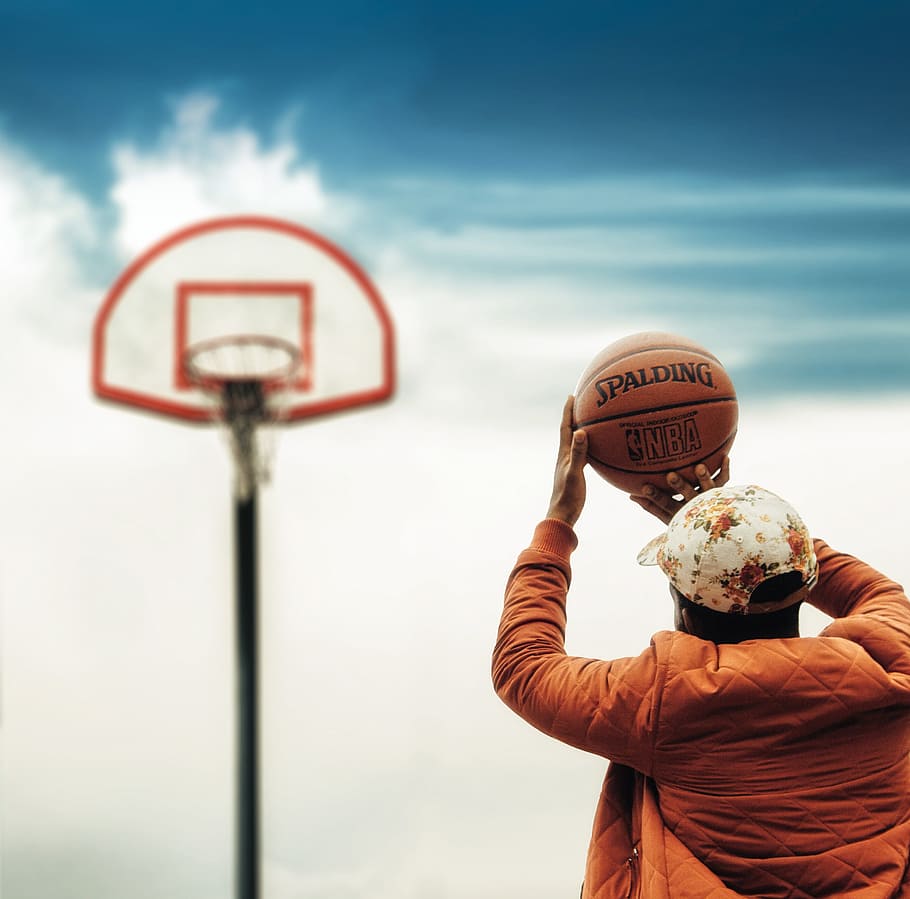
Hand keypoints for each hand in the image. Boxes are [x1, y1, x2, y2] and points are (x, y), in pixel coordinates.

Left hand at [547, 396, 587, 526]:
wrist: (563, 514)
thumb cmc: (567, 496)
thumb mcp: (574, 473)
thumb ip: (578, 454)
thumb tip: (580, 431)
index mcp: (563, 454)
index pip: (565, 427)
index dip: (568, 411)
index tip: (572, 395)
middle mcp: (565, 456)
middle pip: (570, 430)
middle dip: (575, 415)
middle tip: (583, 400)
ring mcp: (570, 464)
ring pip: (578, 441)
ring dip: (583, 429)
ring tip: (592, 418)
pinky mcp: (577, 472)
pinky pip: (585, 453)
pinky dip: (592, 445)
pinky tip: (601, 446)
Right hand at [629, 456, 730, 524]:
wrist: (713, 531)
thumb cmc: (684, 520)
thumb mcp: (666, 516)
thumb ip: (650, 506)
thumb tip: (630, 495)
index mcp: (681, 513)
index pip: (666, 505)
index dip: (655, 497)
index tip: (644, 487)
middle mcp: (696, 506)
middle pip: (688, 496)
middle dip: (680, 486)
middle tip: (671, 475)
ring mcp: (710, 500)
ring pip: (709, 489)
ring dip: (704, 478)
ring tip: (699, 466)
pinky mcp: (721, 493)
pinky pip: (724, 481)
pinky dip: (725, 470)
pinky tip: (725, 457)